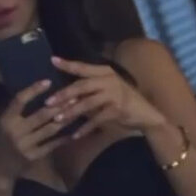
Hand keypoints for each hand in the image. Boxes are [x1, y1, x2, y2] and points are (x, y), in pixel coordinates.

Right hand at [0, 79, 68, 180]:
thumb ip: (10, 109)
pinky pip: (51, 145)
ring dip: (64, 119)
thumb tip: (26, 91)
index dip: (33, 90)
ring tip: (76, 110)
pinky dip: (63, 139)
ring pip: (49, 129)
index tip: (48, 82)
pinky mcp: (33, 156)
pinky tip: (74, 132)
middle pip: (41, 115)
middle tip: (73, 96)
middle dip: (58, 105)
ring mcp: (25, 145)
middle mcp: (16, 131)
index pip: (19, 100)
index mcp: (6, 120)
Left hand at [44, 57, 166, 138]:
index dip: (68, 64)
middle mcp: (110, 80)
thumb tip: (65, 97)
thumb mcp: (107, 92)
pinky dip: (85, 128)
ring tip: (58, 120)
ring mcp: (115, 94)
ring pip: (87, 103)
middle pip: (82, 85)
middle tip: (48, 102)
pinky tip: (76, 135)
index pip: (83, 67)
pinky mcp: (118, 109)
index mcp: (106, 72)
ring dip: (71, 112)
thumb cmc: (124, 102)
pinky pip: (97, 119)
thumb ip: (90, 92)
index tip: (52, 60)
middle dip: (64, 94)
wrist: (147, 114)